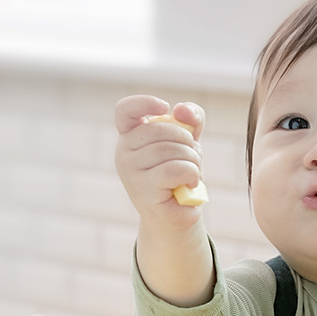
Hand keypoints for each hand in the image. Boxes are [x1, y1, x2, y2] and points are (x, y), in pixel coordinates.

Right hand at [113, 95, 204, 228]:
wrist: (177, 213)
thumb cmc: (179, 174)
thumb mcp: (187, 141)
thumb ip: (191, 118)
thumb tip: (182, 110)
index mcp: (130, 136)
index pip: (125, 110)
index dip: (144, 103)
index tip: (165, 107)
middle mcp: (123, 152)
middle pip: (160, 129)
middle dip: (186, 140)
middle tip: (192, 156)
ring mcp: (130, 172)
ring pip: (169, 150)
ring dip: (192, 159)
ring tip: (192, 172)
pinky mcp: (143, 191)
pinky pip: (174, 170)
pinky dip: (191, 174)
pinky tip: (191, 183)